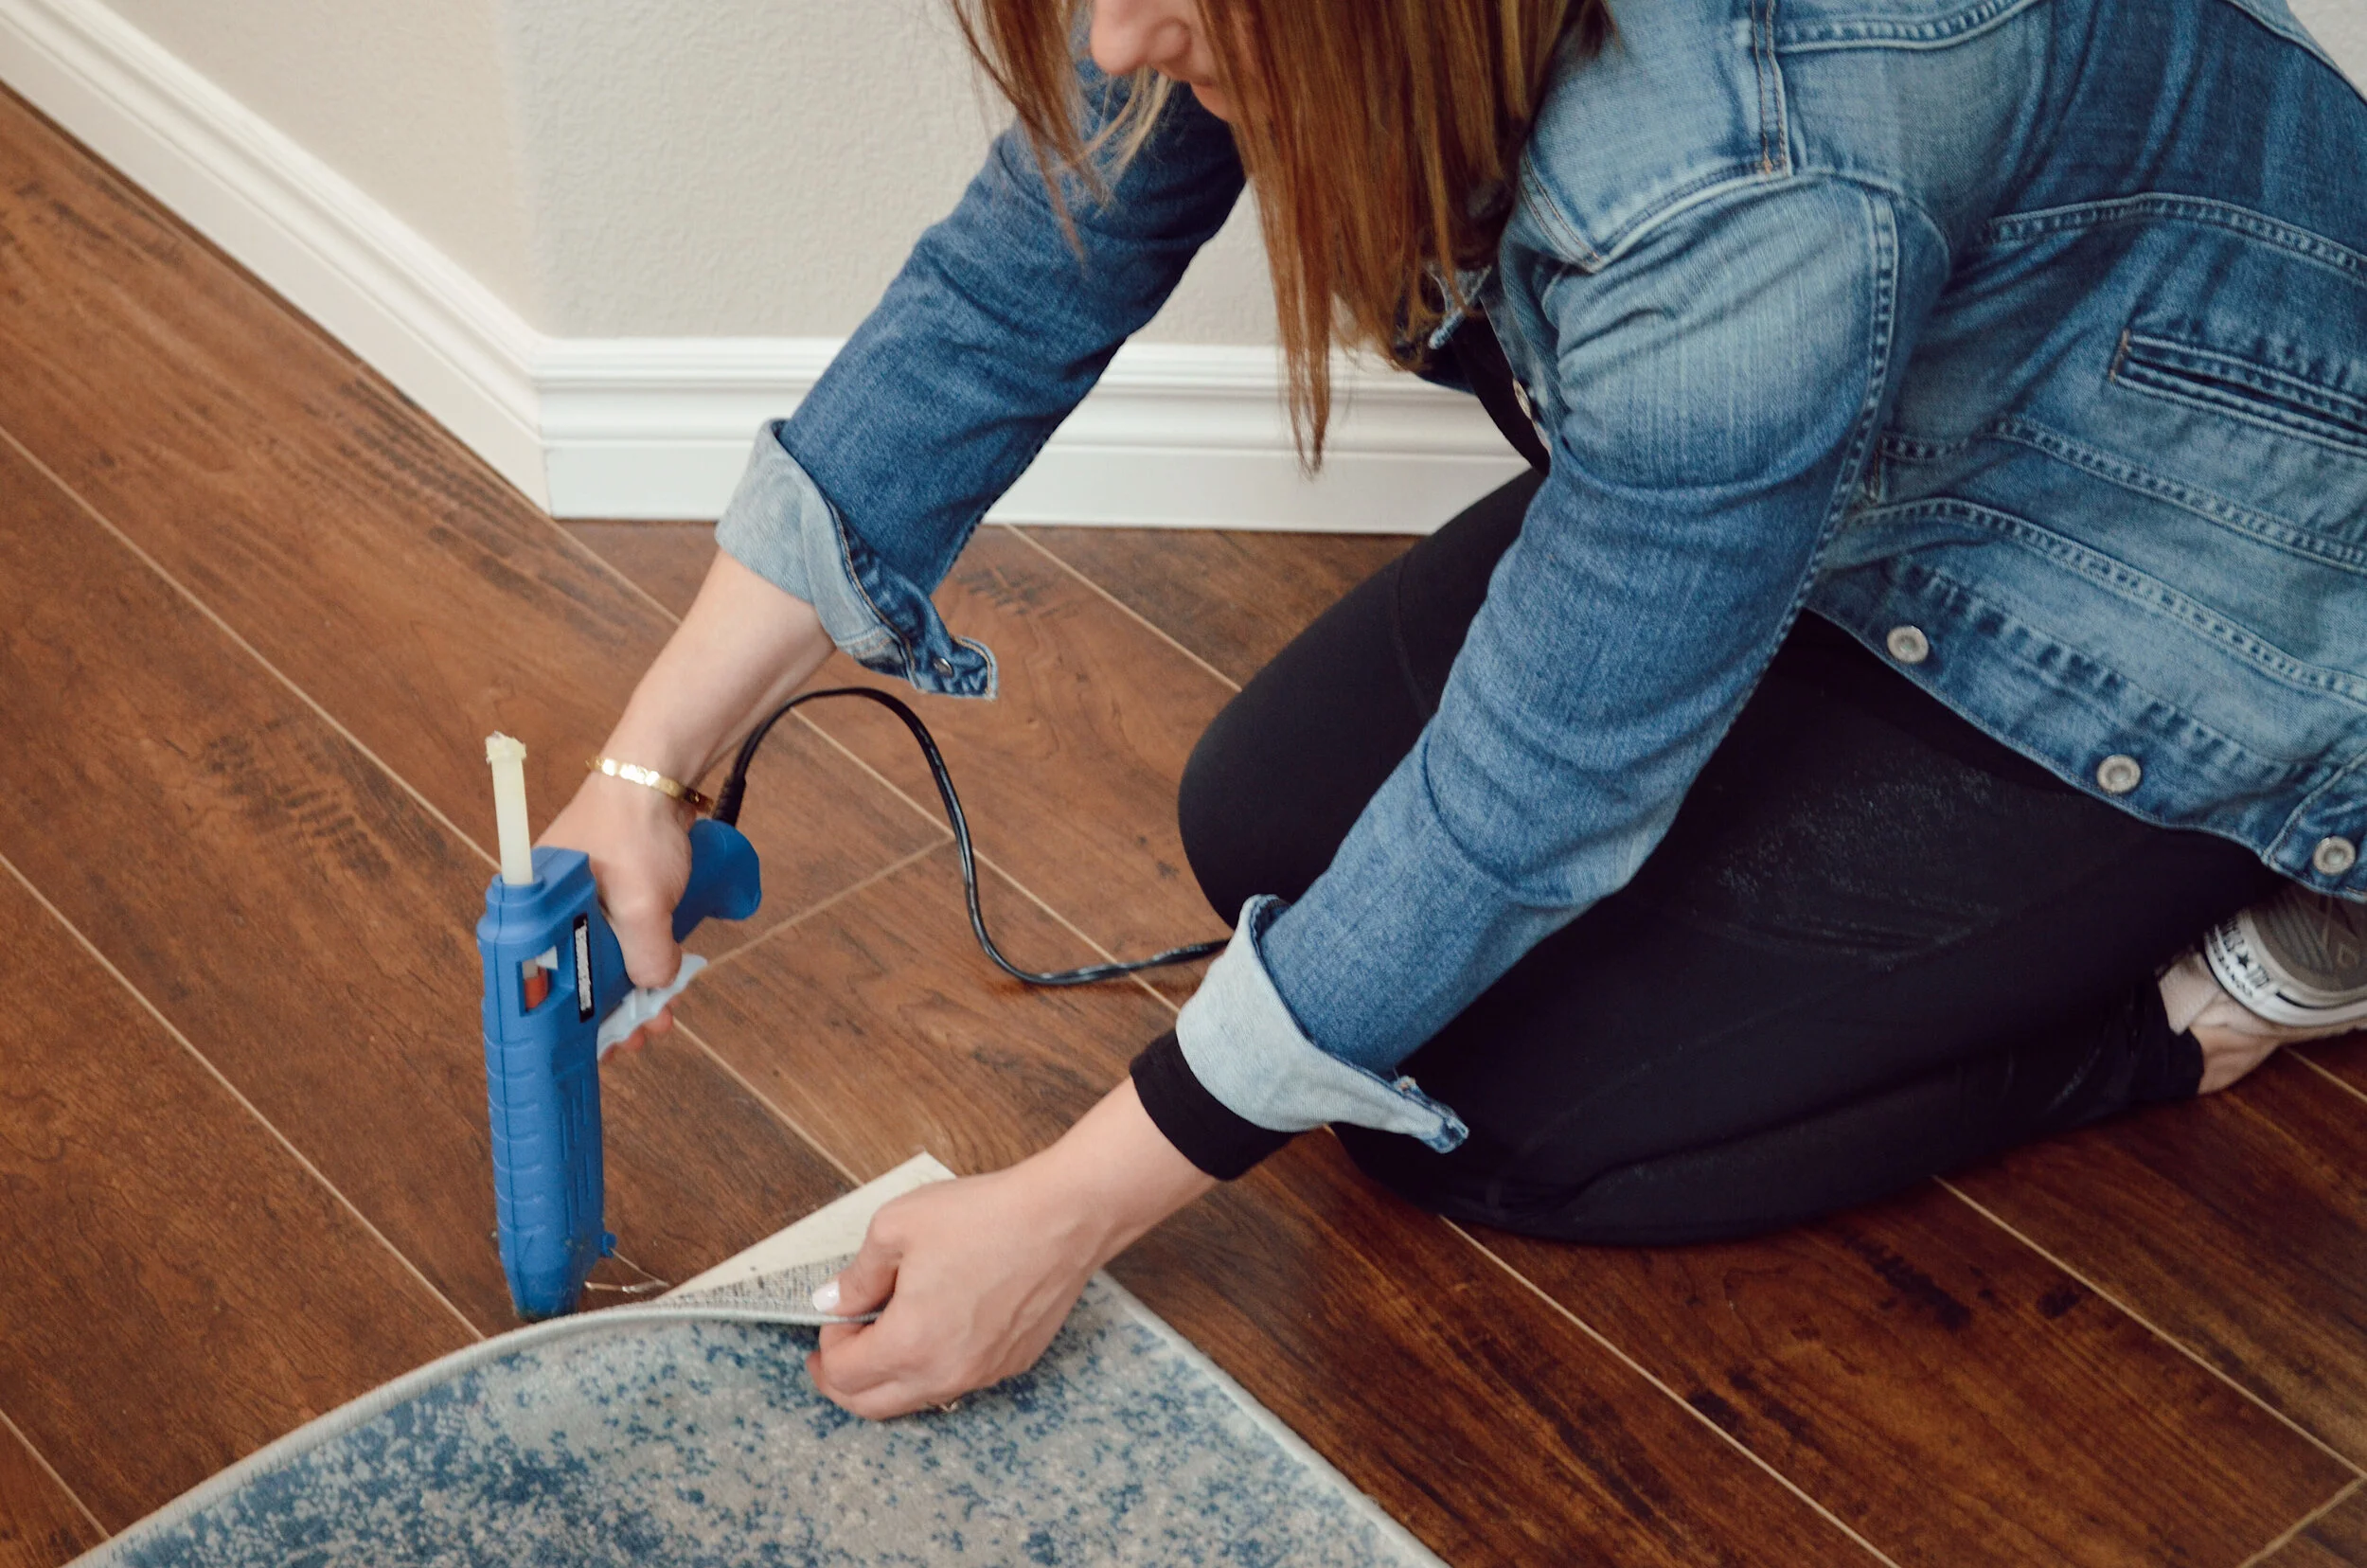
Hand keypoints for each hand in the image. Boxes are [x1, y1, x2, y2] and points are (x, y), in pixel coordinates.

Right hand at [538, 770, 691, 1054]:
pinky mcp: (611, 896)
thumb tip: (655, 989)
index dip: (563, 1024)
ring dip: (630, 994)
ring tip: (659, 1018)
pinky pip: (621, 943)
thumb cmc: (634, 829)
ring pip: (602, 965)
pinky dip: (640, 965)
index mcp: (535, 912)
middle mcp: (551, 911)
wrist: (658, 774)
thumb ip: (647, 956)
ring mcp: (582, 904)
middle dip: (608, 1014)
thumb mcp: (642, 905)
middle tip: (639, 1036)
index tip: (591, 1051)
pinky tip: (663, 985)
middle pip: (572, 980)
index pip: (537, 985)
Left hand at [808, 1079, 1216, 1417]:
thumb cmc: (985, 1216)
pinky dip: (930, 1368)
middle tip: (834, 1354)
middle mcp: (944, 1373)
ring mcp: (982, 1374)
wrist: (1064, 1217)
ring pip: (916, 1399)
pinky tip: (935, 1327)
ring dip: (887, 1378)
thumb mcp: (896, 1227)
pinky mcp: (1011, 1363)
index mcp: (909, 1344)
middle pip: (873, 1406)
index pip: (845, 1375)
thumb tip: (834, 1300)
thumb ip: (857, 1274)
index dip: (827, 1349)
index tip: (832, 1321)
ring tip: (884, 1335)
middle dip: (844, 1383)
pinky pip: (956, 1382)